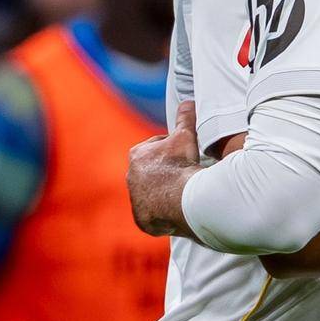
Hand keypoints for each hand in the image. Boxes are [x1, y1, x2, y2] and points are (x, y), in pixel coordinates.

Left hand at [127, 101, 200, 235]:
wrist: (182, 199)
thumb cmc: (181, 165)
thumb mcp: (186, 135)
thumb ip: (185, 118)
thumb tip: (188, 102)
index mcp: (137, 155)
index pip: (154, 147)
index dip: (171, 149)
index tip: (183, 154)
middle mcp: (130, 177)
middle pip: (151, 171)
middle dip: (164, 171)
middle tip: (184, 173)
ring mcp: (135, 199)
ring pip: (151, 192)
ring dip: (163, 192)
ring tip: (182, 192)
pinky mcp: (142, 218)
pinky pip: (153, 213)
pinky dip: (163, 212)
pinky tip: (177, 209)